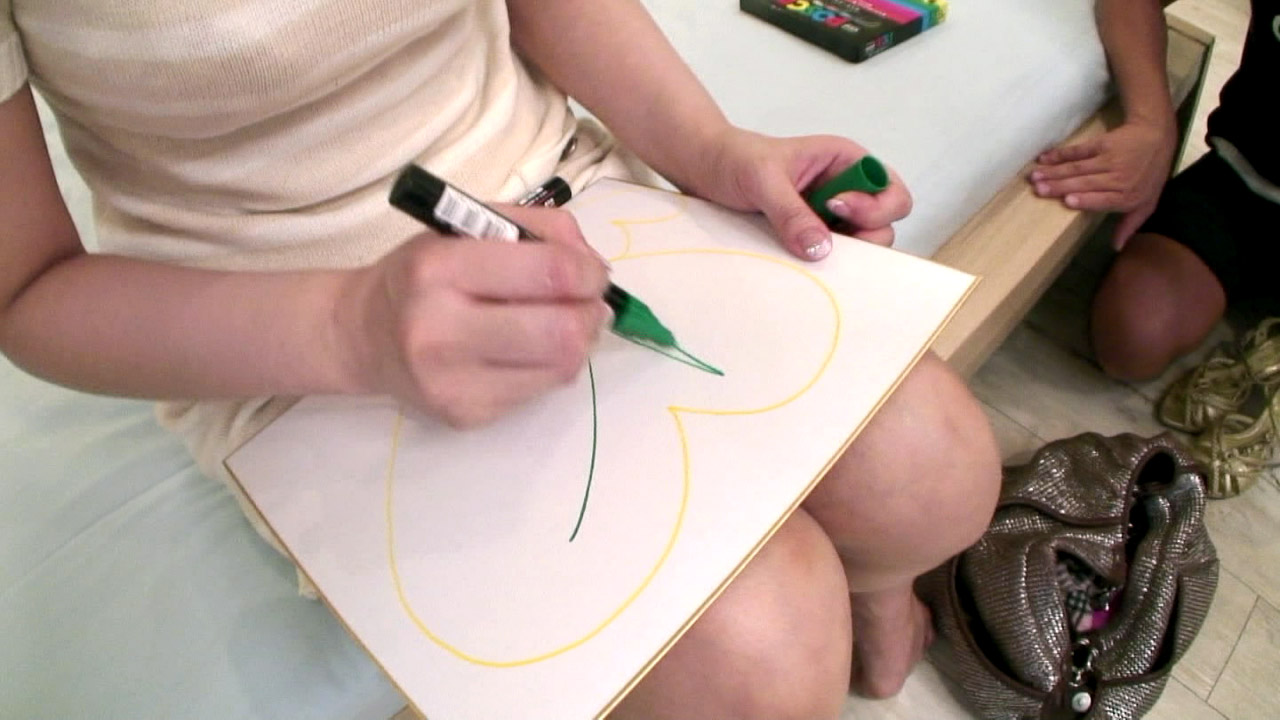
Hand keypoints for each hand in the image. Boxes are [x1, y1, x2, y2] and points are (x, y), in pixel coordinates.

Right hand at [338, 206, 611, 427]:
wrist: (363, 335)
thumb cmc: (423, 274)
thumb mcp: (467, 227)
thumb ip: (538, 230)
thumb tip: (594, 265)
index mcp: (439, 268)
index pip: (549, 273)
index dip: (589, 272)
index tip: (592, 271)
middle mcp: (439, 329)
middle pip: (562, 333)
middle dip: (592, 313)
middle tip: (589, 302)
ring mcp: (451, 382)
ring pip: (562, 368)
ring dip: (581, 342)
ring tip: (565, 323)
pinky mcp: (465, 415)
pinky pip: (541, 391)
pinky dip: (553, 366)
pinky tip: (532, 350)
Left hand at [683, 128, 911, 259]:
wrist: (705, 170)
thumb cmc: (736, 159)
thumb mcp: (763, 179)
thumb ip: (791, 211)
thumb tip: (820, 249)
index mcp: (845, 162)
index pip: (890, 191)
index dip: (875, 207)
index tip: (835, 206)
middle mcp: (845, 190)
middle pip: (883, 226)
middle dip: (863, 236)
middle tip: (824, 238)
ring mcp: (829, 218)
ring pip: (858, 246)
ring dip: (840, 254)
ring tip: (803, 246)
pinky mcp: (810, 237)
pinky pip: (828, 257)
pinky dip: (819, 263)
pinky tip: (795, 257)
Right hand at [1030, 119, 1175, 249]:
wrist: (1156, 137)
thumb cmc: (1149, 175)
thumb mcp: (1146, 203)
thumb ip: (1130, 225)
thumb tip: (1116, 248)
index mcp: (1128, 196)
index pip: (1105, 199)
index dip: (1086, 198)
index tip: (1067, 200)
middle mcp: (1119, 178)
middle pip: (1086, 182)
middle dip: (1060, 186)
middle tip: (1038, 190)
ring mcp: (1110, 159)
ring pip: (1078, 167)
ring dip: (1054, 171)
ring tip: (1034, 176)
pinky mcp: (1102, 144)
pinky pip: (1078, 151)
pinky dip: (1060, 154)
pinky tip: (1044, 158)